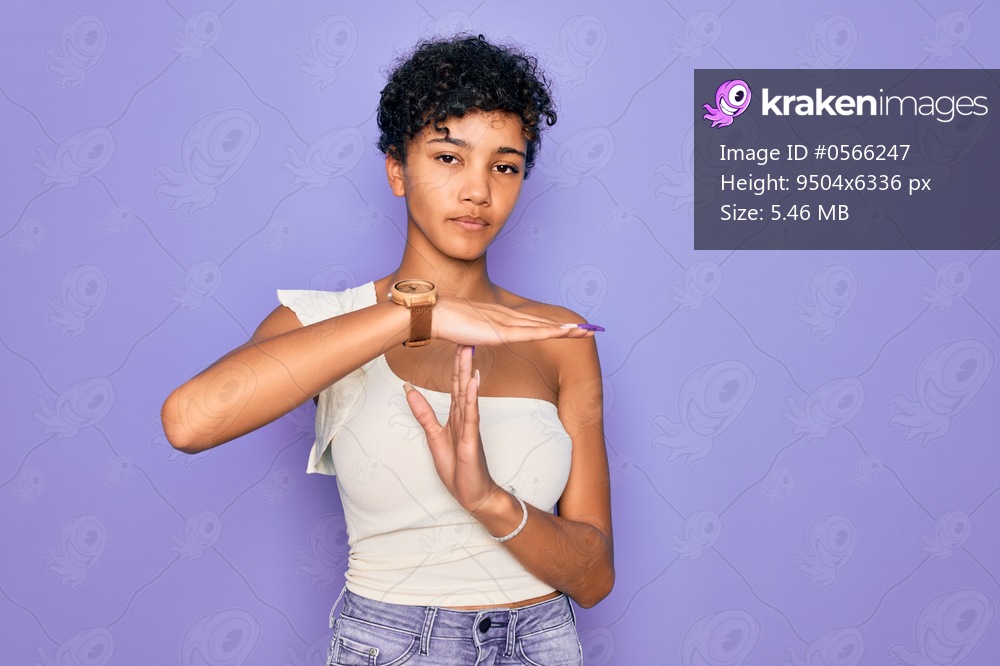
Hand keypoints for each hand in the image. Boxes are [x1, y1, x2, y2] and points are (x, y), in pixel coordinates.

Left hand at [403, 345, 499, 514]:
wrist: (474, 494)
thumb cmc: (458, 468)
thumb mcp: (434, 437)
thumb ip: (424, 413)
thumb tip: (409, 390)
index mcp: (457, 416)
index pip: (454, 385)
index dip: (454, 364)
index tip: (455, 343)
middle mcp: (465, 418)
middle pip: (462, 384)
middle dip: (462, 361)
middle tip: (465, 336)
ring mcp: (470, 428)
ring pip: (468, 396)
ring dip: (467, 373)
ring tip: (468, 352)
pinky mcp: (472, 440)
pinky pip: (472, 416)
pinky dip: (471, 399)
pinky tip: (472, 383)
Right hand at [431, 296, 594, 345]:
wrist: (435, 314)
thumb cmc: (445, 323)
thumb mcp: (466, 331)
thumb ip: (474, 334)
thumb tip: (474, 340)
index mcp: (500, 317)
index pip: (532, 322)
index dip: (552, 326)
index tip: (569, 329)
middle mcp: (507, 316)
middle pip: (543, 322)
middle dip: (567, 327)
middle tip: (590, 328)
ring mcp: (506, 323)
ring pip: (543, 326)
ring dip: (566, 329)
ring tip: (586, 331)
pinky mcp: (502, 332)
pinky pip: (532, 333)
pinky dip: (551, 332)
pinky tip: (565, 333)